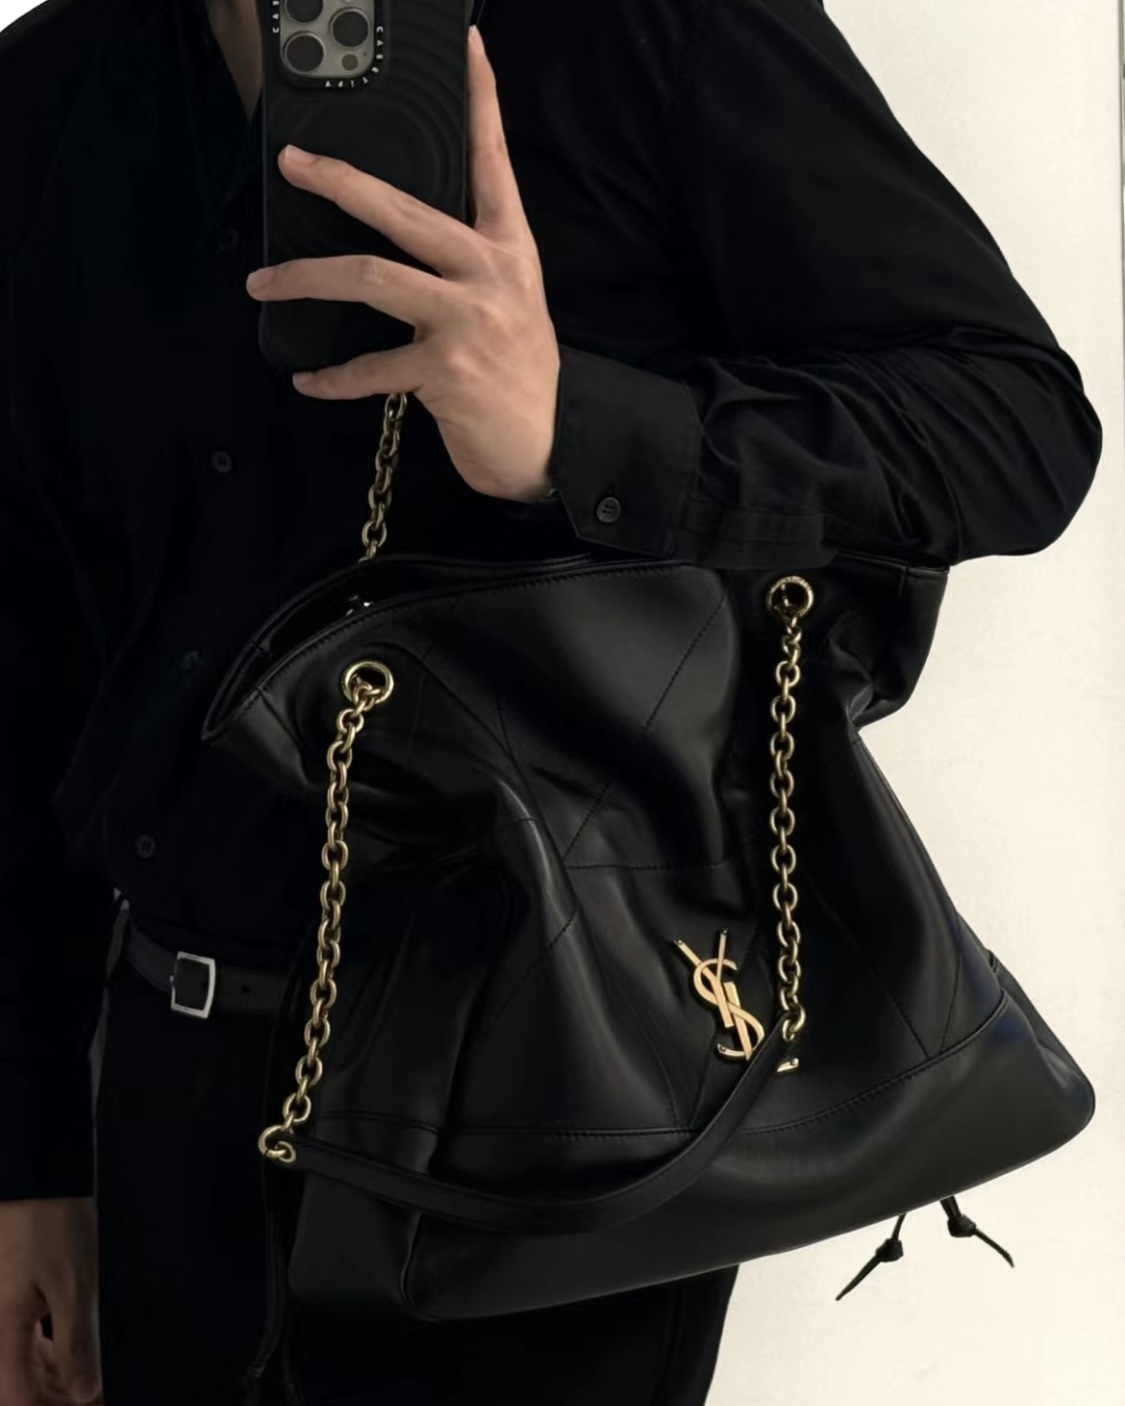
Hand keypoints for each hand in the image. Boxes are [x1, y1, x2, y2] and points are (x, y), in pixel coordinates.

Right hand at [0, 1198, 102, 1405]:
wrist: (36, 1177)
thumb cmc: (52, 1222)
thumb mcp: (75, 1283)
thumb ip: (76, 1342)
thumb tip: (85, 1392)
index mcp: (3, 1330)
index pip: (19, 1402)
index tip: (91, 1404)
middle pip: (19, 1390)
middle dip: (57, 1399)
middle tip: (96, 1395)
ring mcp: (0, 1316)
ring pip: (22, 1368)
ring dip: (55, 1381)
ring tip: (91, 1380)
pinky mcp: (8, 1303)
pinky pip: (23, 1344)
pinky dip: (48, 1356)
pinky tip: (70, 1353)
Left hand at [246, 24, 560, 503]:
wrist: (547, 446)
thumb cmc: (516, 374)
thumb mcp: (507, 303)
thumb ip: (463, 265)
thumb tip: (392, 241)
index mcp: (510, 249)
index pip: (491, 162)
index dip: (480, 101)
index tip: (466, 47)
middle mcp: (491, 274)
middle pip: (402, 211)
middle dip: (340, 181)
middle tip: (292, 164)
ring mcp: (470, 322)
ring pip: (371, 278)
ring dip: (306, 279)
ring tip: (264, 283)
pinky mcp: (448, 372)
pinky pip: (372, 368)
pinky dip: (332, 378)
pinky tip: (307, 380)